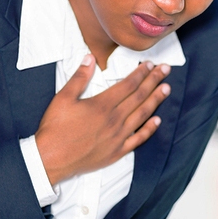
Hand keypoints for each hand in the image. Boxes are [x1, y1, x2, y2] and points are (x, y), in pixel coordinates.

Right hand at [34, 54, 170, 184]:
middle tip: (166, 69)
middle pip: (139, 96)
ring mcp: (118, 136)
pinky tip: (157, 120)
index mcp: (102, 105)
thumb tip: (89, 58)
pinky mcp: (117, 151)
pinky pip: (138, 138)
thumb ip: (79, 77)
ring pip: (142, 114)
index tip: (150, 64)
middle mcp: (114, 119)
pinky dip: (149, 129)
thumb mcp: (63, 98)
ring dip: (156, 100)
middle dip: (154, 81)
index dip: (141, 73)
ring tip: (167, 88)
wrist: (50, 160)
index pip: (128, 84)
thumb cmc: (55, 129)